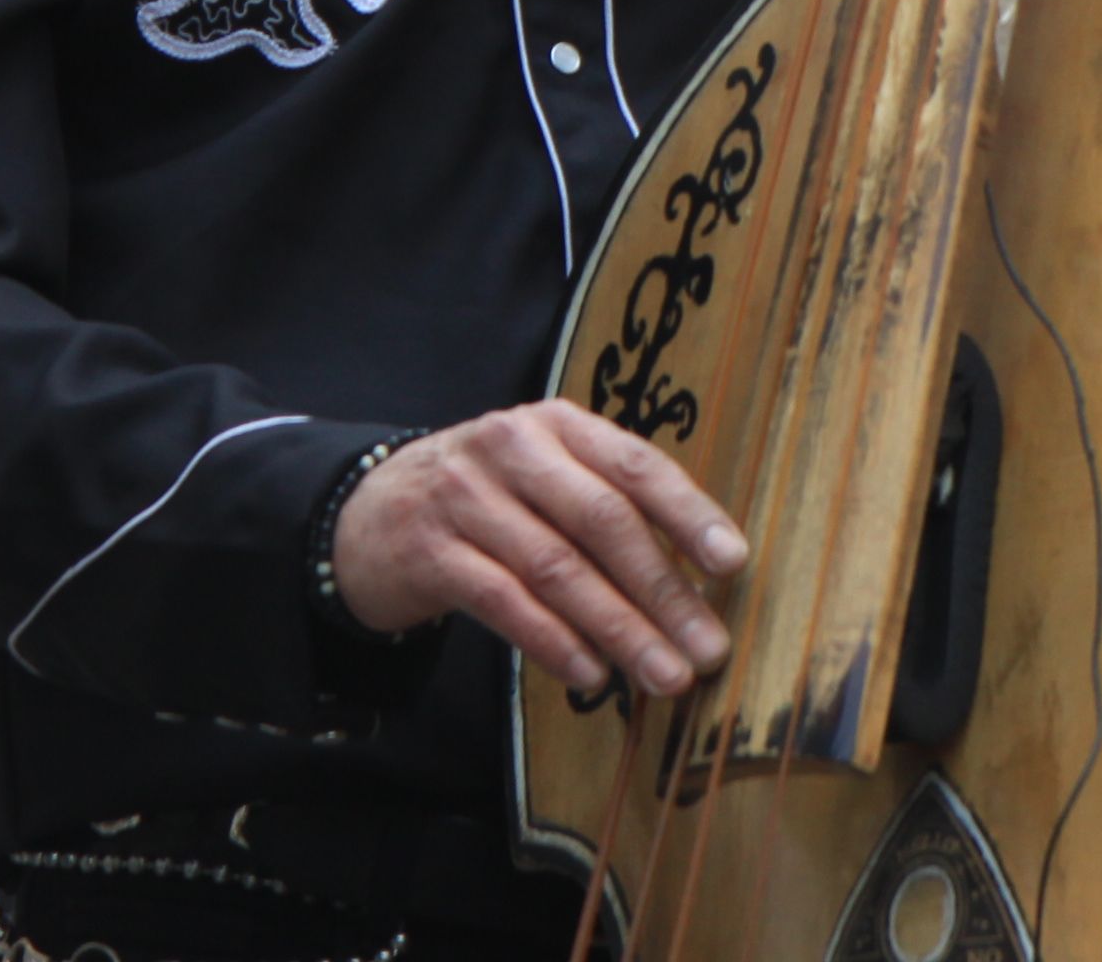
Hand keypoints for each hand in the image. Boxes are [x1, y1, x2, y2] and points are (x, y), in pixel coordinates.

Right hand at [328, 401, 745, 698]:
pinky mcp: (430, 552)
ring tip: (663, 676)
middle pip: (602, 521)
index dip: (689, 514)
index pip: (635, 464)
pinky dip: (554, 643)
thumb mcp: (544, 477)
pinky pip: (504, 603)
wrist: (368, 515)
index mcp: (557, 425)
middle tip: (708, 649)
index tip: (733, 564)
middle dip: (663, 591)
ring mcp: (466, 498)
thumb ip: (609, 506)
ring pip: (557, 569)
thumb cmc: (489, 501)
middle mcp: (512, 449)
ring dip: (619, 629)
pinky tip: (592, 675)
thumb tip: (700, 578)